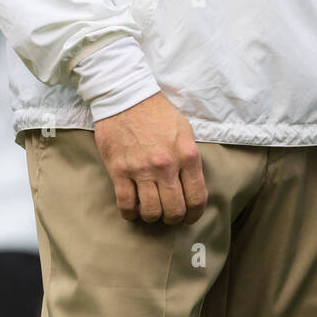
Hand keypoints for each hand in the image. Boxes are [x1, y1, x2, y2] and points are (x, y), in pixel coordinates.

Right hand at [93, 92, 206, 225]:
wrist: (127, 97)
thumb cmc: (158, 112)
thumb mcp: (185, 131)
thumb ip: (189, 158)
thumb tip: (191, 184)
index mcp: (187, 155)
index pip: (197, 198)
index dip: (194, 214)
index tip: (189, 217)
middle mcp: (166, 166)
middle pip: (174, 210)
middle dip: (173, 218)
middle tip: (169, 215)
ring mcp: (141, 170)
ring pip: (151, 212)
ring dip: (152, 217)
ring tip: (151, 211)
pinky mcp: (119, 171)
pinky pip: (126, 205)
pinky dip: (130, 214)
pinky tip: (133, 210)